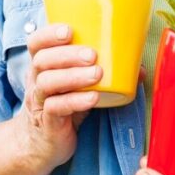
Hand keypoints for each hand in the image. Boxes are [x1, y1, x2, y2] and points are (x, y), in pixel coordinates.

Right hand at [19, 23, 102, 168]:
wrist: (43, 144)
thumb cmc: (63, 107)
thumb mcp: (77, 87)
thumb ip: (101, 73)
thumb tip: (138, 68)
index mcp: (42, 66)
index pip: (36, 44)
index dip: (49, 34)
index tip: (69, 30)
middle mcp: (36, 81)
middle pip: (42, 61)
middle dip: (67, 54)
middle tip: (92, 54)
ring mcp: (39, 101)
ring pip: (47, 83)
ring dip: (74, 76)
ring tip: (97, 74)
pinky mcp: (47, 122)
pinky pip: (56, 108)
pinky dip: (75, 101)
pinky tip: (93, 98)